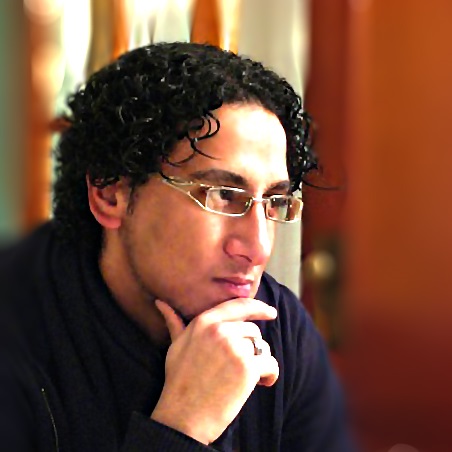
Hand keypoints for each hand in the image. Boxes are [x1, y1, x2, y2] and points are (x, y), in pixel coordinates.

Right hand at [150, 298, 278, 444]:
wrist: (183, 416)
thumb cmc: (179, 380)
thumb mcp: (176, 346)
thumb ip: (175, 323)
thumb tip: (161, 303)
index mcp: (204, 322)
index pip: (239, 305)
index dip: (258, 307)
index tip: (270, 312)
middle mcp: (220, 331)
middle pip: (253, 330)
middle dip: (252, 347)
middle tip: (240, 366)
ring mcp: (234, 348)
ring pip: (262, 347)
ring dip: (259, 362)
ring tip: (245, 377)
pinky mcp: (247, 368)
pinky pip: (271, 364)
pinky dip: (271, 375)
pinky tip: (262, 383)